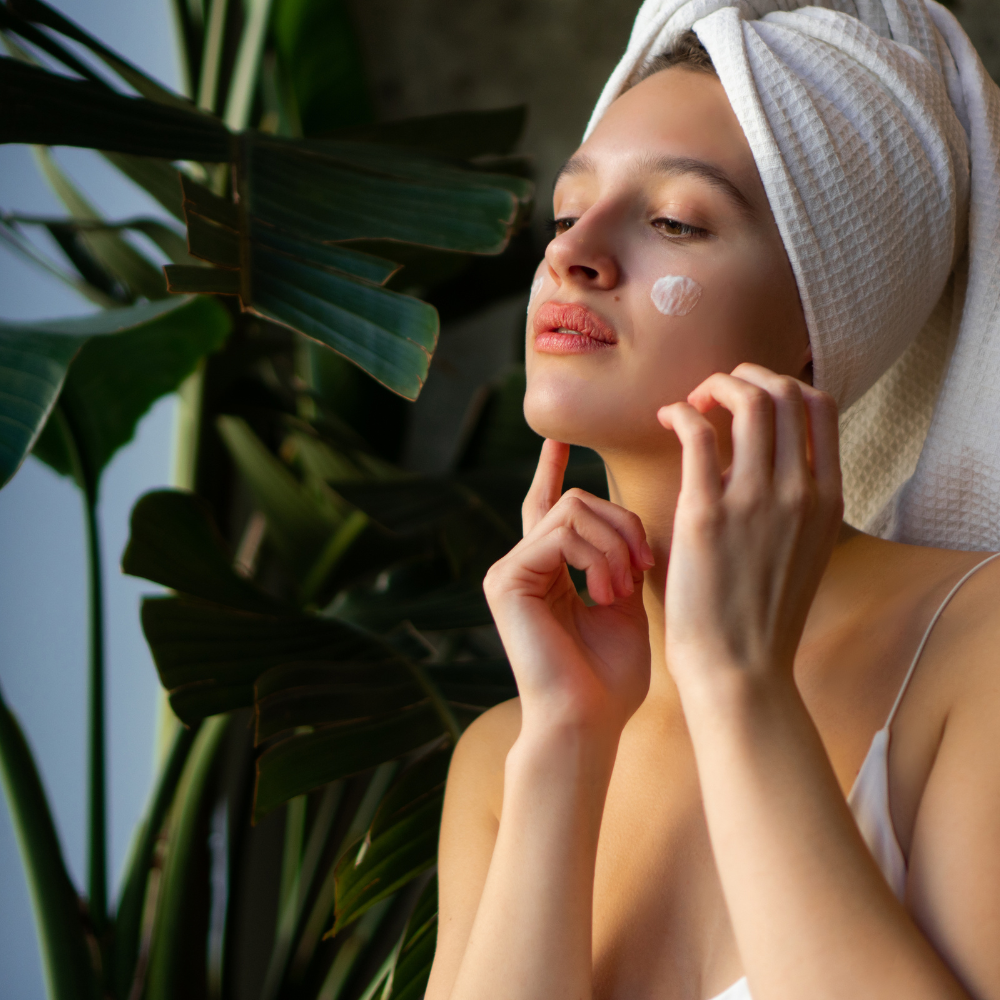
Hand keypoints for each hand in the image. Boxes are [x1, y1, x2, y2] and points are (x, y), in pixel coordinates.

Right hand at [483, 440, 653, 738]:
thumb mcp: (626, 605)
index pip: (550, 507)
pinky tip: (607, 592)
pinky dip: (597, 555)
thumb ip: (621, 560)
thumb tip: (631, 520)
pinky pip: (561, 531)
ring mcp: (509, 570)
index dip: (553, 469)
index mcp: (547, 571)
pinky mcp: (506, 578)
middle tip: (643, 568)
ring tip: (624, 590)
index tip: (559, 439)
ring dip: (615, 544)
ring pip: (573, 509)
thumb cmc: (611, 678)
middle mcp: (522, 564)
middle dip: (622, 525)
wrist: (588, 724)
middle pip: (577, 501)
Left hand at [657, 364, 842, 692]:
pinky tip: (667, 419)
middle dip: (747, 376)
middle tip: (714, 392)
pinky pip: (698, 432)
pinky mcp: (708, 513)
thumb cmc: (758, 616)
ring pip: (748, 399)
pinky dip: (681, 411)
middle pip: (786, 391)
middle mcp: (800, 491)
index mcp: (827, 498)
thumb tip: (758, 459)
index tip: (748, 398)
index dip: (783, 385)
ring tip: (691, 404)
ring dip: (715, 386)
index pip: (821, 406)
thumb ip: (791, 502)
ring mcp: (757, 500)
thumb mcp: (799, 551)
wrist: (739, 671)